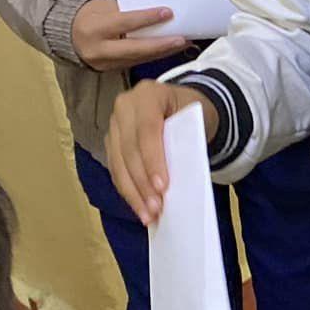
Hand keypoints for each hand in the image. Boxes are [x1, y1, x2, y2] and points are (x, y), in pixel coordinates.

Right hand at [72, 0, 191, 71]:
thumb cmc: (90, 15)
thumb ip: (126, 11)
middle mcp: (99, 50)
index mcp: (94, 28)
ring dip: (163, 51)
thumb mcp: (103, 7)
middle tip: (182, 38)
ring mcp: (105, 64)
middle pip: (135, 48)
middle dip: (161, 44)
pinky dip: (154, 56)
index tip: (167, 12)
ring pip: (139, 59)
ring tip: (183, 42)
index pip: (125, 22)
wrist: (69, 35)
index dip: (147, 18)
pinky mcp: (112, 70)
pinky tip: (169, 49)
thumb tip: (155, 12)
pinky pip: (137, 63)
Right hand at [106, 80, 218, 223]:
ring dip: (132, 192)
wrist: (180, 106)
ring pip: (118, 163)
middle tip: (156, 209)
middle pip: (129, 149)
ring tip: (147, 215)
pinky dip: (127, 190)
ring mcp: (114, 124)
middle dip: (142, 183)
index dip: (153, 161)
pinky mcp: (111, 141)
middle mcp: (125, 106)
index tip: (163, 187)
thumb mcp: (197, 120)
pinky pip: (115, 169)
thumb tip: (178, 178)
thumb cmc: (192, 114)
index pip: (147, 131)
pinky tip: (138, 206)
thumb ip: (187, 141)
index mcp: (148, 94)